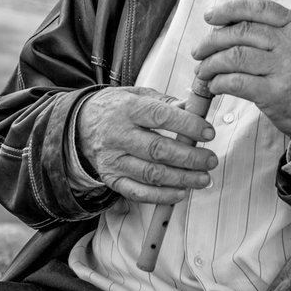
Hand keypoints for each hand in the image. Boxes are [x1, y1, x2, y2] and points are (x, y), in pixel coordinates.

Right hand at [77, 86, 217, 204]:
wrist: (80, 125)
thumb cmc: (116, 108)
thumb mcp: (137, 94)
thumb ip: (164, 102)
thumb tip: (191, 109)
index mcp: (127, 109)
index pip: (161, 117)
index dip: (188, 125)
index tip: (208, 133)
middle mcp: (118, 135)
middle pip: (158, 150)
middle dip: (190, 158)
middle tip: (210, 160)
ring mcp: (113, 159)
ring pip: (151, 174)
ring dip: (181, 179)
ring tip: (203, 178)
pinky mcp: (111, 178)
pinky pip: (138, 192)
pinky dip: (161, 196)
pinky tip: (181, 192)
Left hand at [192, 0, 290, 144]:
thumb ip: (267, 31)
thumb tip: (223, 25)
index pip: (257, 8)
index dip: (228, 10)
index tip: (209, 17)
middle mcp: (290, 43)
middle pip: (240, 32)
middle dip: (212, 41)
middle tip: (198, 51)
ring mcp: (283, 68)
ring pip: (234, 57)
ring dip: (211, 64)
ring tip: (202, 71)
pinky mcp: (274, 93)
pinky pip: (236, 82)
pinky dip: (219, 83)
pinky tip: (214, 85)